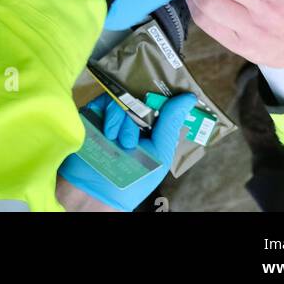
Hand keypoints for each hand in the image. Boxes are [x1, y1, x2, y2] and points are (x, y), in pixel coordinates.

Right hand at [58, 91, 195, 210]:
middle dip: (142, 111)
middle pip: (141, 95)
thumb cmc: (133, 181)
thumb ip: (170, 125)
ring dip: (124, 118)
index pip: (159, 102)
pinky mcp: (95, 112)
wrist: (97, 193)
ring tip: (120, 141)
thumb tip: (189, 97)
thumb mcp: (158, 155)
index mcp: (150, 128)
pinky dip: (109, 113)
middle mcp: (132, 119)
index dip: (164, 96)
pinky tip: (108, 133)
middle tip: (137, 134)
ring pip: (124, 97)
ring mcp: (113, 115)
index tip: (171, 91)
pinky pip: (105, 98)